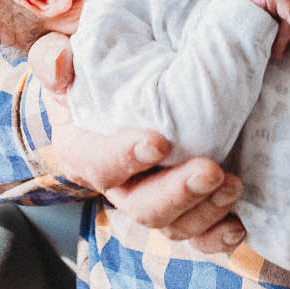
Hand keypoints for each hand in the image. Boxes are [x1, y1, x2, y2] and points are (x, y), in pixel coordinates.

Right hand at [31, 38, 246, 253]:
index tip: (159, 143)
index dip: (124, 158)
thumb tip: (59, 67)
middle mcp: (117, 182)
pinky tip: (236, 227)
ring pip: (172, 225)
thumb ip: (53, 56)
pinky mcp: (185, 201)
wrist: (132, 77)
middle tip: (211, 170)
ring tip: (233, 185)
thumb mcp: (67, 52)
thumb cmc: (97, 65)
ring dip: (204, 211)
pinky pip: (198, 234)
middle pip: (141, 206)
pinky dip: (217, 236)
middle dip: (177, 193)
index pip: (97, 163)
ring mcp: (152, 195)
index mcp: (82, 148)